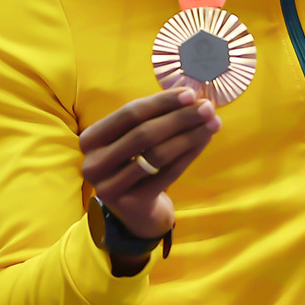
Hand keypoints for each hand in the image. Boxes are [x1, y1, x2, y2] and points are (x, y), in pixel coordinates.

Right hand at [78, 89, 220, 249]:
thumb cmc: (135, 163)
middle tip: (208, 108)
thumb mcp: (134, 139)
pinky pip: (167, 175)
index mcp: (91, 139)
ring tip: (213, 124)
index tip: (191, 94)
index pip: (129, 113)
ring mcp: (110, 187)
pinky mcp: (131, 204)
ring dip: (189, 136)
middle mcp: (94, 163)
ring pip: (157, 155)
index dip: (162, 102)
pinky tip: (204, 142)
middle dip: (180, 118)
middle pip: (144, 133)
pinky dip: (189, 155)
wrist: (134, 210)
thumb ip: (155, 117)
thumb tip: (192, 97)